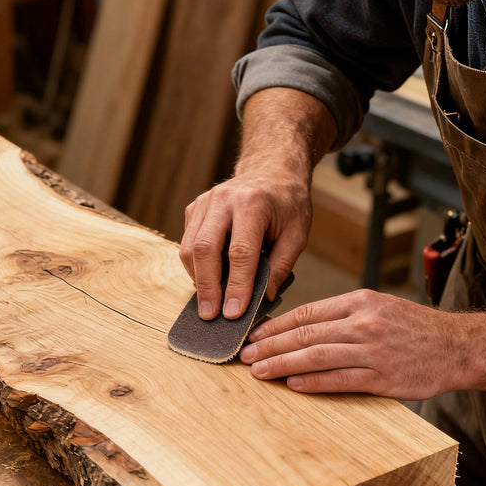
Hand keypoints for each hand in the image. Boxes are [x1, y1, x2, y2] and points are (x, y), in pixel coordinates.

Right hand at [179, 170, 309, 320]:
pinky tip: (208, 280)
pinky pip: (187, 244)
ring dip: (198, 280)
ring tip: (209, 303)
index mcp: (253, 203)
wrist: (271, 169)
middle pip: (205, 249)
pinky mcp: (193, 209)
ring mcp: (204, 203)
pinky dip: (195, 267)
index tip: (234, 313)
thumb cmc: (287, 204)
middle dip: (207, 287)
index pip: (240, 252)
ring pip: (190, 248)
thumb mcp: (297, 233)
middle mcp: (223, 199)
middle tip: (210, 315)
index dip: (236, 285)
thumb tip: (263, 299)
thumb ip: (281, 266)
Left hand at [239, 289, 462, 398]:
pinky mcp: (383, 378)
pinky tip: (291, 384)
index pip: (306, 313)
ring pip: (316, 356)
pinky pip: (340, 380)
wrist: (460, 346)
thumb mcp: (378, 307)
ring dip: (282, 364)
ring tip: (259, 372)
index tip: (253, 336)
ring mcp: (373, 351)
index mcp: (359, 302)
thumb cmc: (414, 328)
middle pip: (304, 334)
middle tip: (244, 356)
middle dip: (269, 346)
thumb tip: (298, 328)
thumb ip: (341, 316)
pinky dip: (312, 382)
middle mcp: (363, 323)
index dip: (274, 325)